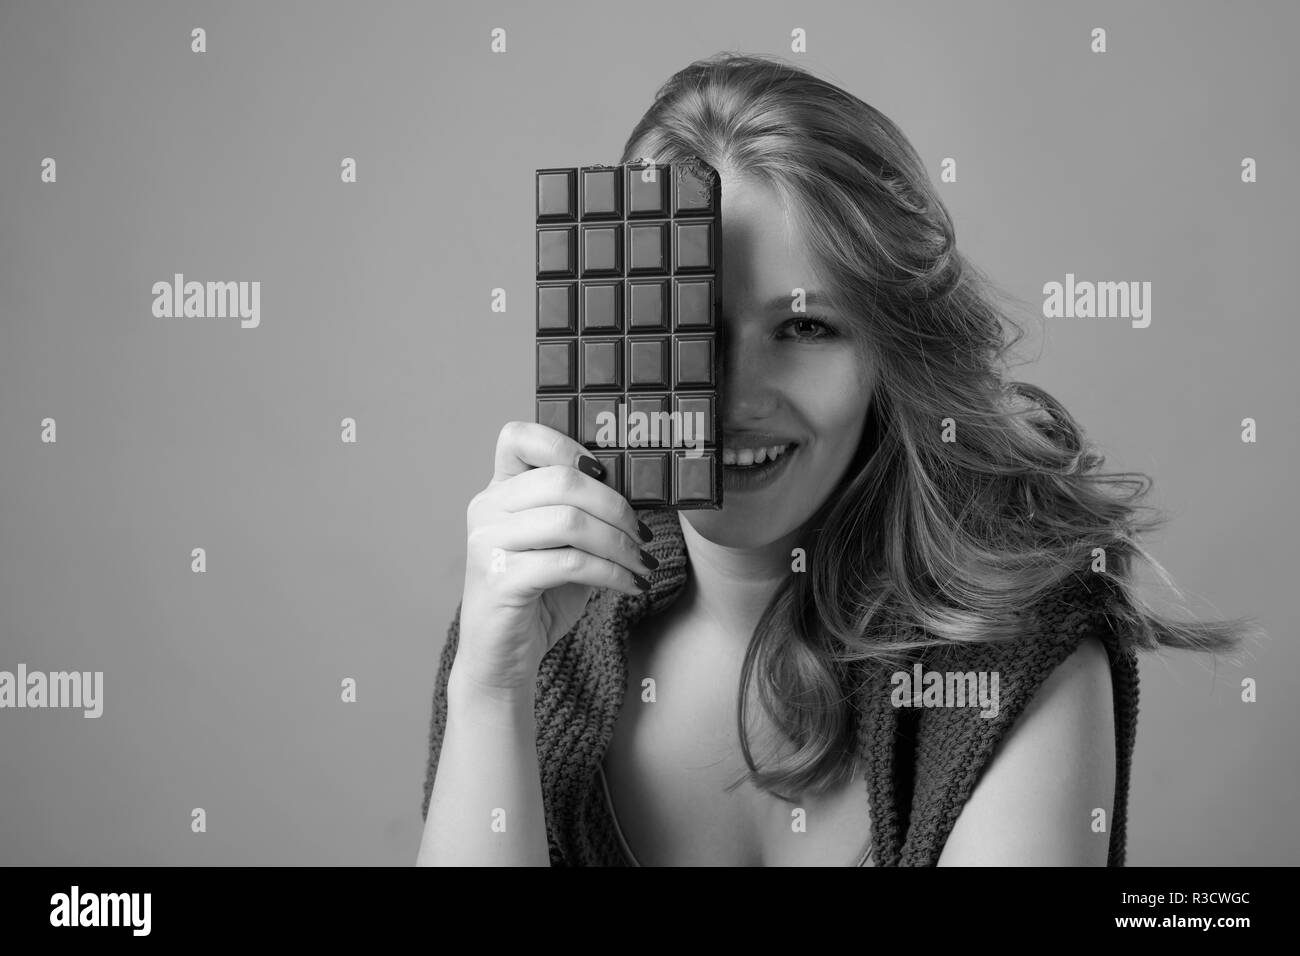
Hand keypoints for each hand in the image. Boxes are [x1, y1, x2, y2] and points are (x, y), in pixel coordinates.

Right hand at [453, 421, 656, 696]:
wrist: (502, 660)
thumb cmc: (539, 597)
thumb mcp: (563, 544)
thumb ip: (583, 511)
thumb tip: (641, 487)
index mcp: (499, 490)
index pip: (519, 436)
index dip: (566, 444)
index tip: (606, 473)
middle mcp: (486, 508)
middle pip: (562, 480)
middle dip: (616, 506)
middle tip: (643, 534)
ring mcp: (488, 542)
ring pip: (570, 521)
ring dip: (619, 543)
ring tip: (642, 563)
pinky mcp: (500, 579)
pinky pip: (570, 563)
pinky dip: (611, 574)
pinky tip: (631, 586)